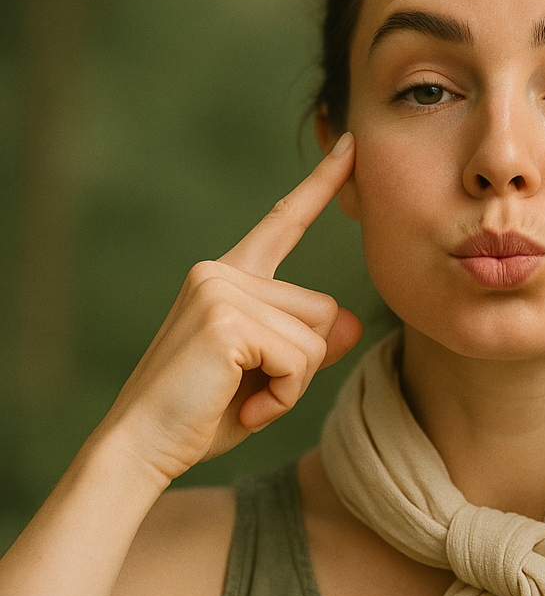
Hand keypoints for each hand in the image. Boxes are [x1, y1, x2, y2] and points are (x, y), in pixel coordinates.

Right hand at [102, 134, 361, 483]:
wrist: (142, 448)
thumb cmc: (203, 413)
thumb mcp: (269, 375)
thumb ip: (308, 345)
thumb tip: (349, 321)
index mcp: (228, 276)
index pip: (283, 223)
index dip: (321, 185)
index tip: (350, 147)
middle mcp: (220, 271)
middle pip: (320, 309)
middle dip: (303, 364)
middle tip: (254, 392)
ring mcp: (219, 289)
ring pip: (315, 336)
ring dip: (294, 384)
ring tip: (246, 400)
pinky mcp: (225, 318)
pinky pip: (301, 358)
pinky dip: (286, 396)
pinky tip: (246, 408)